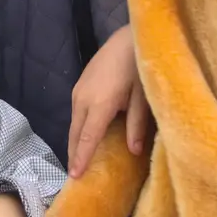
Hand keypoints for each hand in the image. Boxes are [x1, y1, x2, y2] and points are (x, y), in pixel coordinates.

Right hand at [67, 24, 151, 177]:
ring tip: (79, 159)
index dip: (81, 159)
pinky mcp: (79, 85)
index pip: (87, 138)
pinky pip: (76, 113)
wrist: (128, 38)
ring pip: (74, 123)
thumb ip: (137, 125)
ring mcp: (78, 91)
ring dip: (75, 141)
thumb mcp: (142, 97)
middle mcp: (83, 99)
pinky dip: (78, 128)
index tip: (74, 177)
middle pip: (75, 134)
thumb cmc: (139, 66)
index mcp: (99, 104)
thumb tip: (134, 151)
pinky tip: (85, 136)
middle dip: (74, 154)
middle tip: (75, 175)